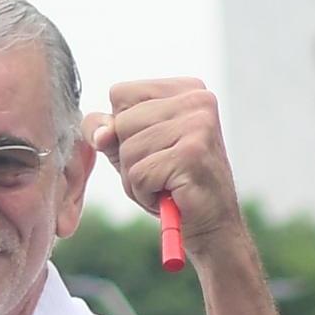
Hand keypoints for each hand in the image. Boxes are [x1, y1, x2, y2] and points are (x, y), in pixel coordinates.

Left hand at [94, 78, 239, 249]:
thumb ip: (107, 130)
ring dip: (137, 179)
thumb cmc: (172, 185)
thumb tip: (101, 133)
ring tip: (168, 184)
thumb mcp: (132, 150)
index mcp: (186, 88)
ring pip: (128, 149)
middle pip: (122, 121)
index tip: (156, 147)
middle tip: (163, 172)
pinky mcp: (193, 153)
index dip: (122, 129)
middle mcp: (197, 99)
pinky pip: (139, 174)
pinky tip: (172, 195)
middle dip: (130, 157)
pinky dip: (146, 194)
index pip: (120, 93)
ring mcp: (198, 124)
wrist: (213, 226)